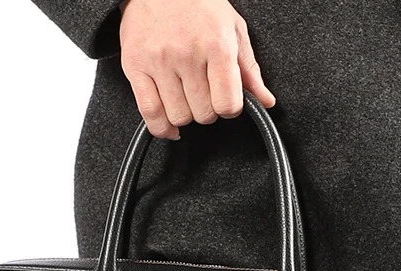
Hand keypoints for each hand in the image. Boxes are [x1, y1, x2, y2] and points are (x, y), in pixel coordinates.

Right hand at [117, 0, 275, 139]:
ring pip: (178, 117)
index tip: (226, 101)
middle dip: (207, 110)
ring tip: (186, 98)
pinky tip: (169, 124)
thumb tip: (265, 101)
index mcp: (216, 45)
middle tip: (204, 94)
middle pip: (203, 114)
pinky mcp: (135, 67)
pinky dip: (161, 127)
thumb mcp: (232, 30)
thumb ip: (249, 70)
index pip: (227, 104)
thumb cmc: (198, 4)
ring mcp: (159, 61)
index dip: (230, 109)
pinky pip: (150, 113)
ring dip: (185, 116)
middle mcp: (187, 54)